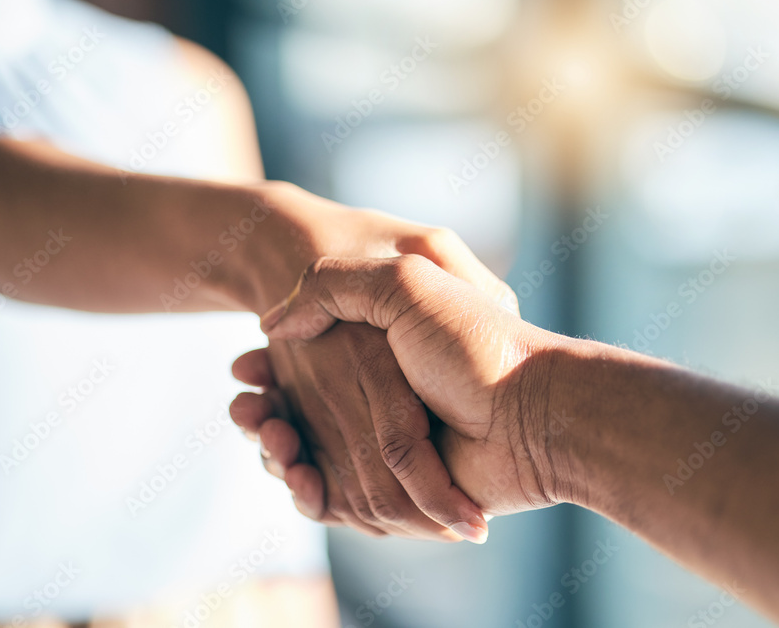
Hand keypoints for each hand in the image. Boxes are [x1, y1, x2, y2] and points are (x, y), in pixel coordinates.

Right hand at [234, 220, 517, 542]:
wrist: (535, 415)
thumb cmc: (477, 344)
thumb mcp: (405, 282)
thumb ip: (334, 287)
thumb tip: (273, 325)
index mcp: (382, 352)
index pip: (306, 363)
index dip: (269, 368)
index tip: (243, 367)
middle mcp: (385, 398)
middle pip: (303, 411)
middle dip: (264, 411)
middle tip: (242, 408)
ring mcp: (392, 445)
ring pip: (313, 453)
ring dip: (277, 446)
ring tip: (259, 433)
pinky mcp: (399, 490)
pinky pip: (339, 495)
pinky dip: (307, 486)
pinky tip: (291, 469)